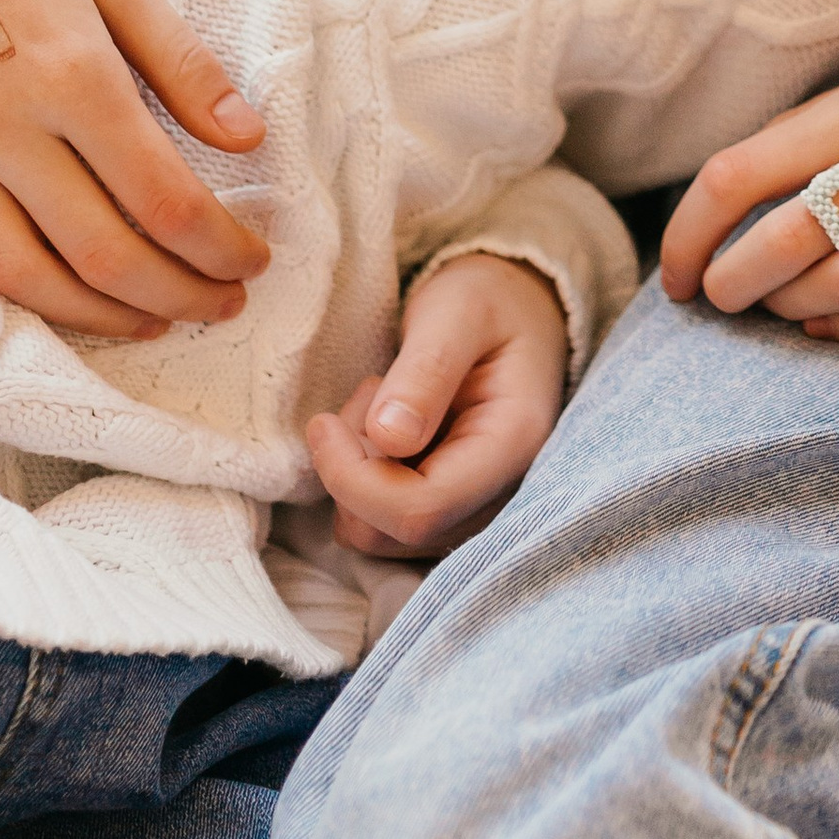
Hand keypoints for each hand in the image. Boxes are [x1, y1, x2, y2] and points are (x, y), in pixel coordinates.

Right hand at [0, 0, 271, 340]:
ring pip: (20, 274)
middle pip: (101, 253)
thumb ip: (178, 57)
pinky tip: (48, 292)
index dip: (220, 245)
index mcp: (67, 72)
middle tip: (223, 301)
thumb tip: (247, 134)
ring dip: (97, 312)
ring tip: (153, 314)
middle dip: (178, 292)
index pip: (163, 198)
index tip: (254, 258)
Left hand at [305, 255, 568, 557]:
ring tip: (378, 407)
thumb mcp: (456, 313)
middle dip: (353, 474)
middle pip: (399, 533)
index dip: (353, 480)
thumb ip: (425, 371)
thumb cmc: (487, 301)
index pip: (421, 508)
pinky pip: (387, 525)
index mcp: (512, 443)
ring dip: (357, 478)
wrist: (516, 308)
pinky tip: (384, 431)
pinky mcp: (453, 506)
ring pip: (385, 538)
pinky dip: (366, 484)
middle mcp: (504, 491)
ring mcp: (478, 505)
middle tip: (364, 398)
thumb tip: (388, 438)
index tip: (322, 423)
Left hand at [657, 9, 838, 343]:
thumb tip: (736, 197)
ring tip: (777, 307)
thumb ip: (818, 133)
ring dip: (792, 309)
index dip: (689, 233)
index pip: (741, 174)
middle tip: (722, 296)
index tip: (678, 270)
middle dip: (735, 282)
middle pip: (787, 241)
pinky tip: (829, 328)